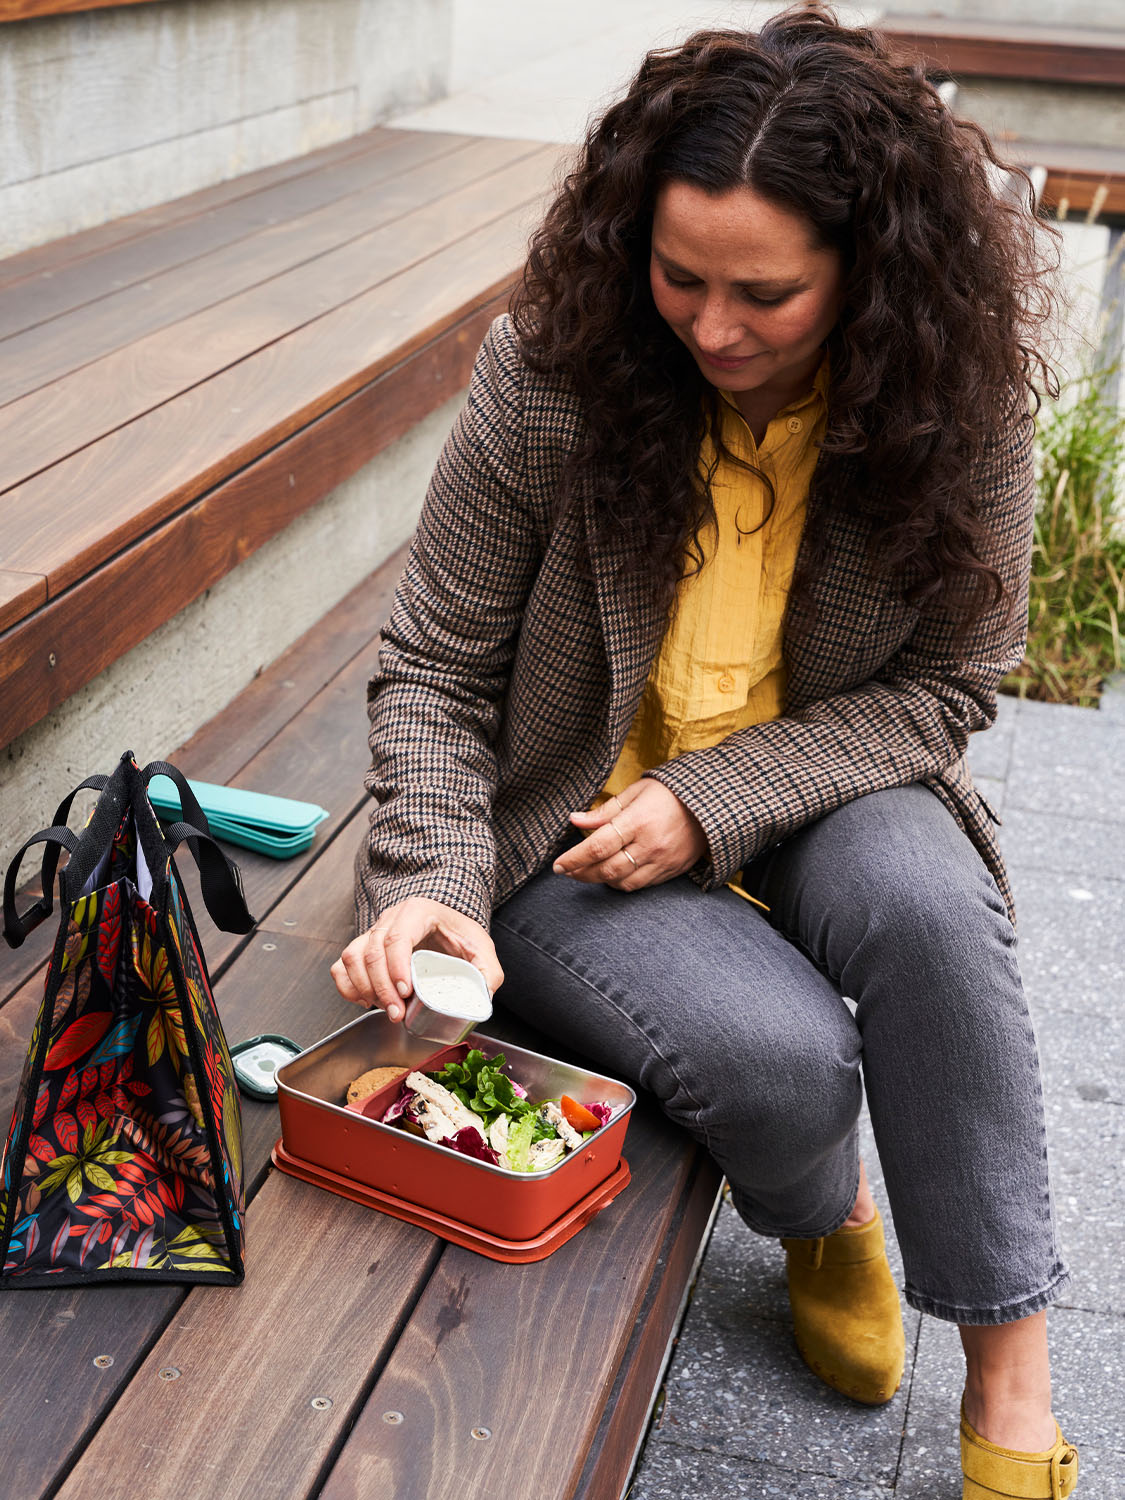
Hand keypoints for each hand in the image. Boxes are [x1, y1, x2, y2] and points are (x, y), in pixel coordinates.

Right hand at [330, 898, 503, 1019]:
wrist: (448, 926)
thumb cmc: (461, 934)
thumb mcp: (482, 948)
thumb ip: (488, 972)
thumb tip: (482, 999)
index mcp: (418, 912)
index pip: (398, 937)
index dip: (396, 967)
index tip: (405, 992)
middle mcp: (391, 918)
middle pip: (373, 951)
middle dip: (382, 987)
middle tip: (397, 1012)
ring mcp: (374, 932)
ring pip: (353, 956)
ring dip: (364, 988)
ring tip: (385, 1008)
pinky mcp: (364, 947)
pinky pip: (343, 965)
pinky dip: (347, 986)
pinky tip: (365, 1001)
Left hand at [552, 779, 706, 889]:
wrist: (712, 804)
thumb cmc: (670, 793)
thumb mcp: (636, 792)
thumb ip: (604, 810)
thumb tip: (574, 820)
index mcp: (638, 821)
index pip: (597, 846)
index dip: (574, 859)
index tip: (558, 865)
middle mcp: (650, 845)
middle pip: (606, 869)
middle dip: (581, 873)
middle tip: (566, 871)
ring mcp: (662, 861)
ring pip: (622, 882)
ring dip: (599, 880)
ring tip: (586, 872)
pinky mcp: (672, 871)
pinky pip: (640, 885)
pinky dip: (621, 883)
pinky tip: (611, 874)